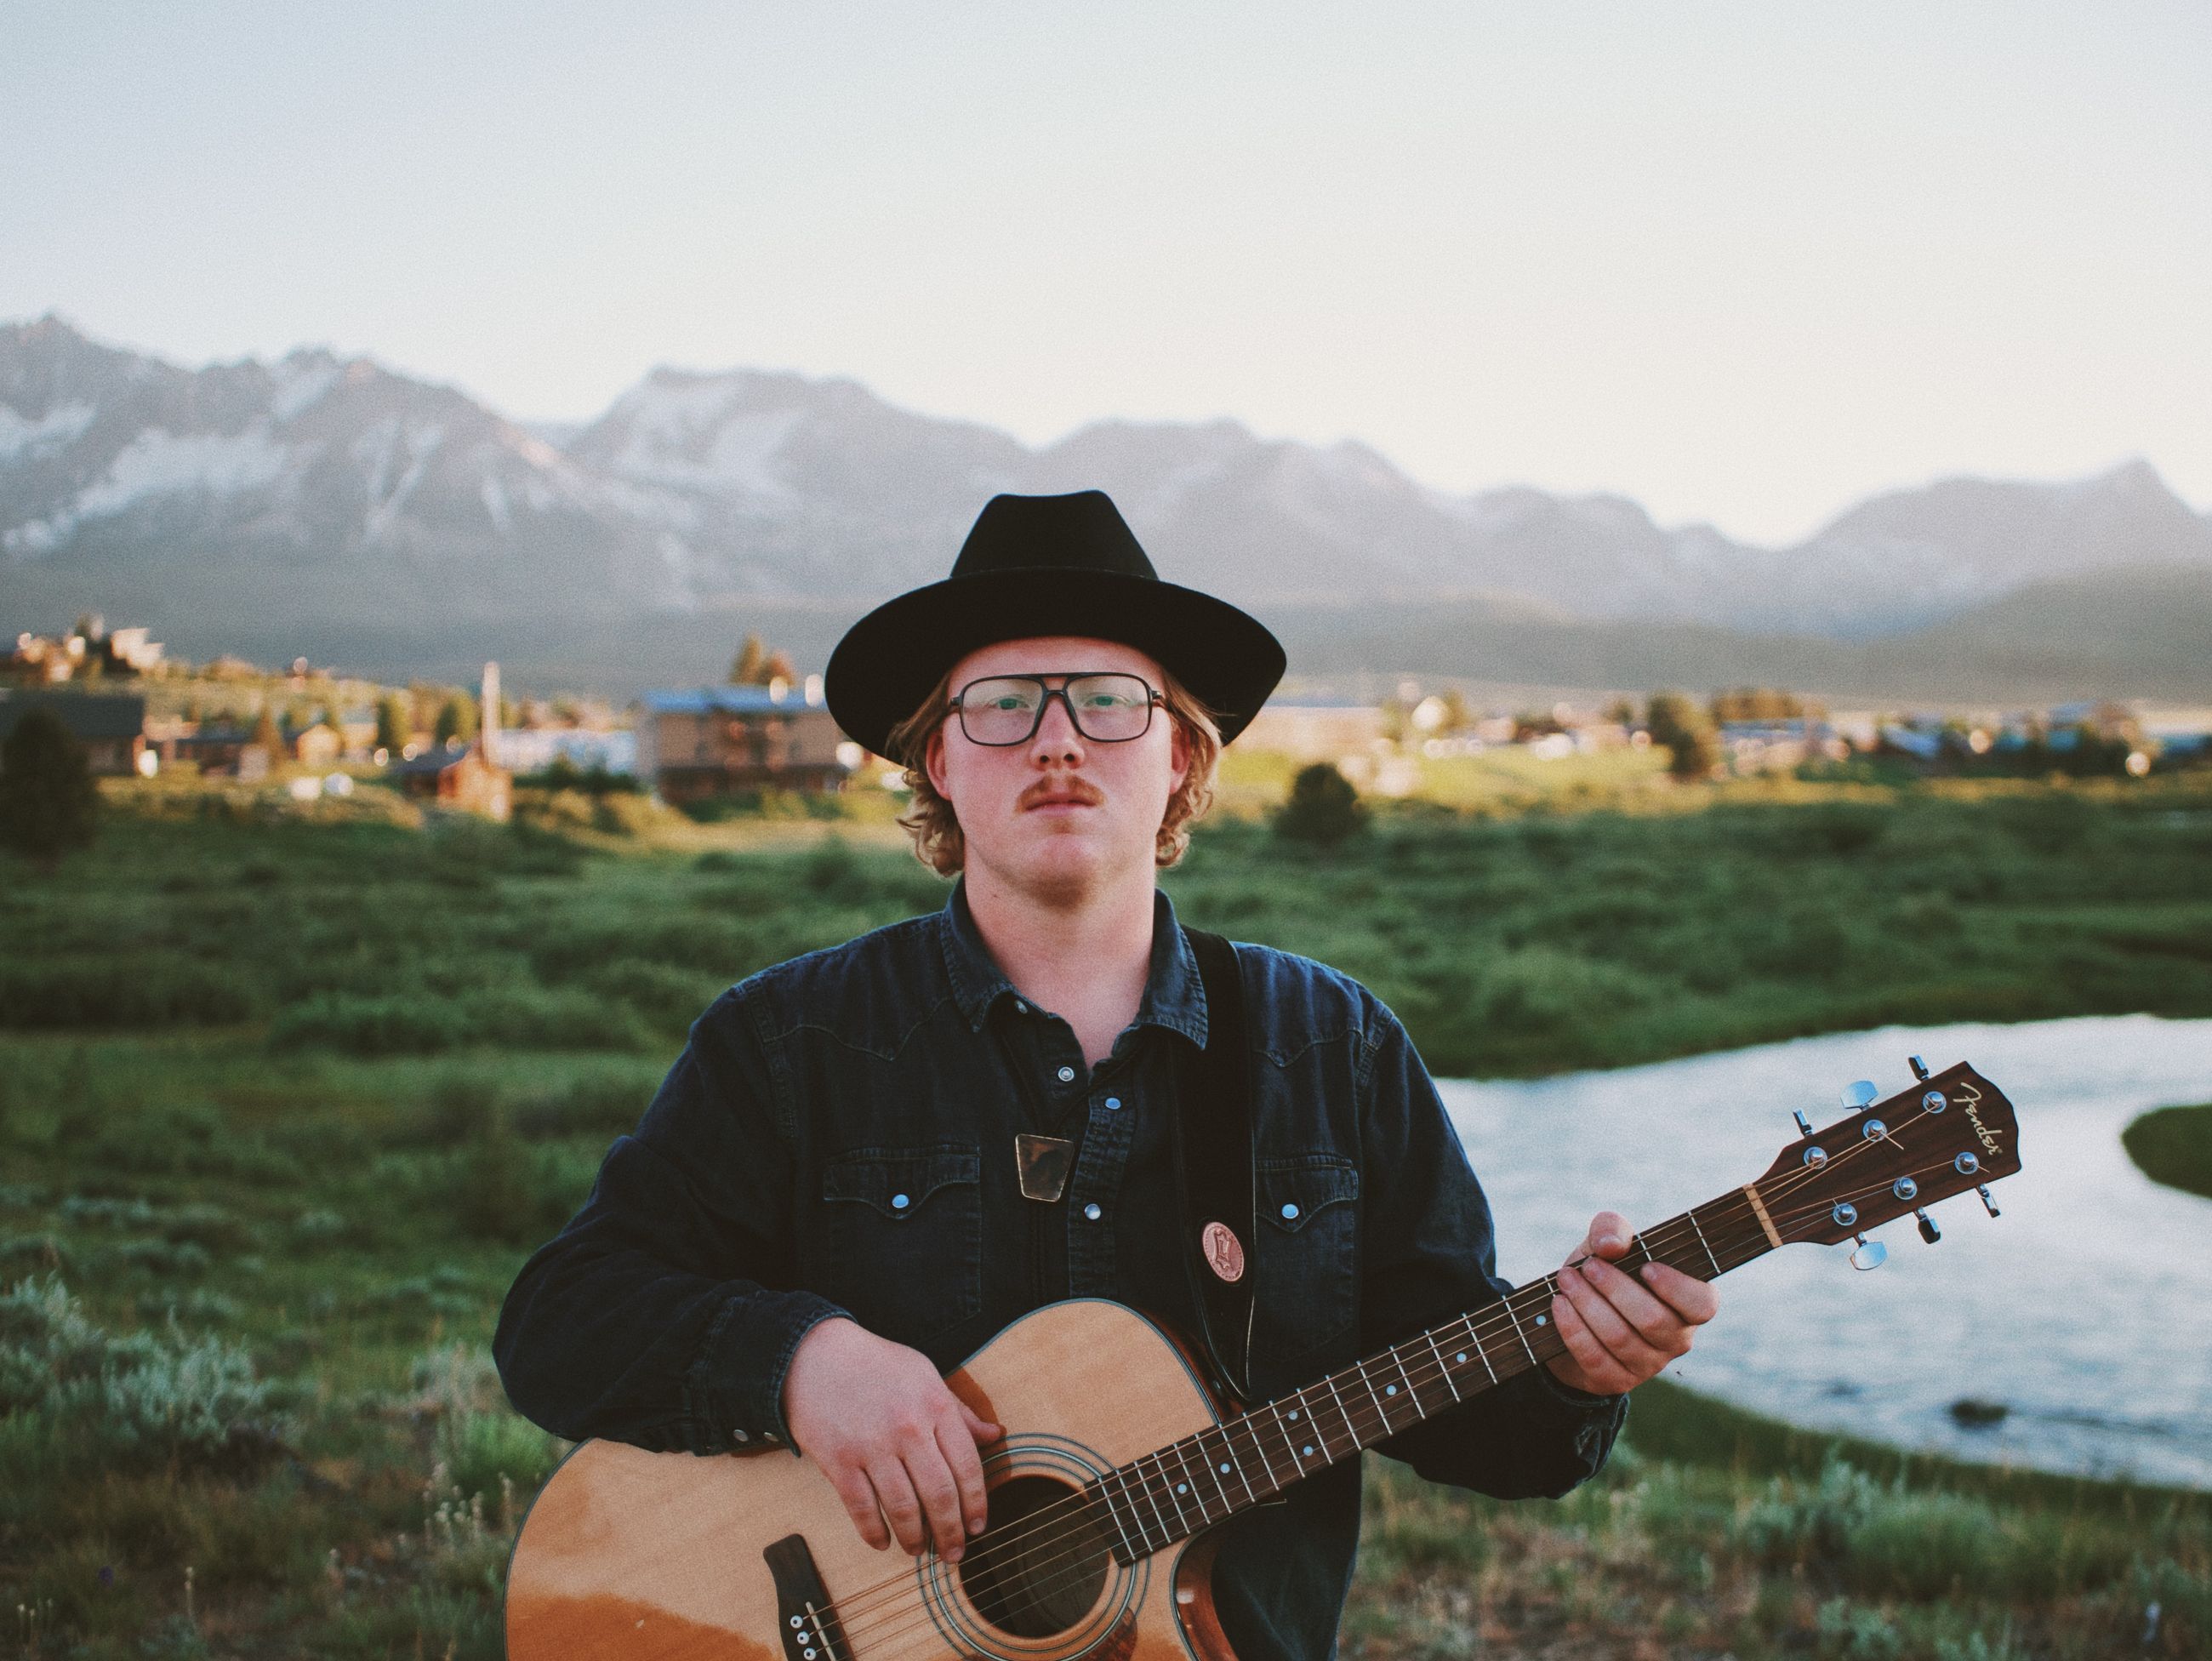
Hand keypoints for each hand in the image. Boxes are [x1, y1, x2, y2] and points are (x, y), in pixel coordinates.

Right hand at [781, 1317, 1002, 1561]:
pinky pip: (862, 1508)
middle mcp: (908, 1428)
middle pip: (940, 1494)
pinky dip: (874, 1532)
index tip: (978, 1526)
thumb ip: (960, 1410)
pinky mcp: (838, 1461)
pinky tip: (883, 1542)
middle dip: (951, 1532)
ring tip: (919, 1551)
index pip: (967, 1466)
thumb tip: (995, 1436)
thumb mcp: (925, 1375)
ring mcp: (871, 1446)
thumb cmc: (875, 1364)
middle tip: (954, 1553)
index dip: (977, 1503)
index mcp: (935, 1405)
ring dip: (915, 1538)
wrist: (814, 1354)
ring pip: (903, 1507)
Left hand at [1544, 1210, 1717, 1395]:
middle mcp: (1676, 1339)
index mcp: (1689, 1305)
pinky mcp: (1617, 1381)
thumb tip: (1611, 1245)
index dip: (1677, 1288)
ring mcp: (1648, 1365)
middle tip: (1587, 1266)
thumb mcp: (1607, 1244)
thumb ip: (1612, 1229)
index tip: (1646, 1268)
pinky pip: (1595, 1357)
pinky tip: (1560, 1304)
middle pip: (1652, 1319)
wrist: (1571, 1315)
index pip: (1702, 1304)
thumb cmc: (1605, 1272)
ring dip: (1588, 1304)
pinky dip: (1573, 1328)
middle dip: (1614, 1289)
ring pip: (1620, 1338)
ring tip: (1566, 1279)